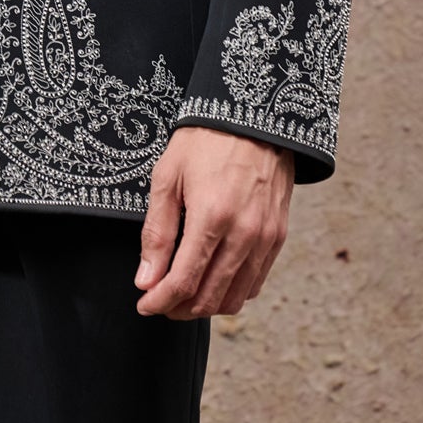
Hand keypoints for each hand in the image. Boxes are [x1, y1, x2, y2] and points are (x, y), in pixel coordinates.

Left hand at [134, 126, 293, 318]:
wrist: (252, 114)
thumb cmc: (203, 140)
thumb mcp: (168, 177)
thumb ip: (157, 233)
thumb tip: (145, 280)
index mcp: (212, 217)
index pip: (183, 282)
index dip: (159, 301)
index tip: (144, 305)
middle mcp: (244, 234)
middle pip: (210, 298)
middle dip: (179, 308)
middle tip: (160, 301)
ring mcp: (265, 237)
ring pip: (235, 297)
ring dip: (206, 305)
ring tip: (183, 295)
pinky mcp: (278, 235)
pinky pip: (256, 281)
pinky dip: (233, 291)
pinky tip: (213, 280)